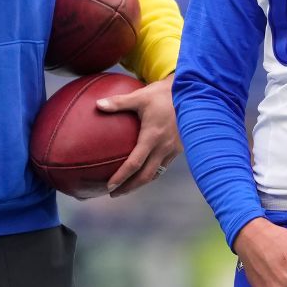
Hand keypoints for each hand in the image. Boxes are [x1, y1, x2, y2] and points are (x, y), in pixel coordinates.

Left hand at [95, 74, 179, 196]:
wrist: (189, 93)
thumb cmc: (161, 94)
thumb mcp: (139, 96)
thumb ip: (118, 102)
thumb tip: (97, 105)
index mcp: (153, 136)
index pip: (135, 163)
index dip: (121, 177)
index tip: (109, 186)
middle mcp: (164, 147)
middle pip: (145, 176)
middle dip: (129, 187)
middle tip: (113, 193)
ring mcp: (173, 149)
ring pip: (156, 174)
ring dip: (140, 183)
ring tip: (126, 187)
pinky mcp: (178, 148)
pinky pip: (163, 166)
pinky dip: (151, 174)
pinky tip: (143, 173)